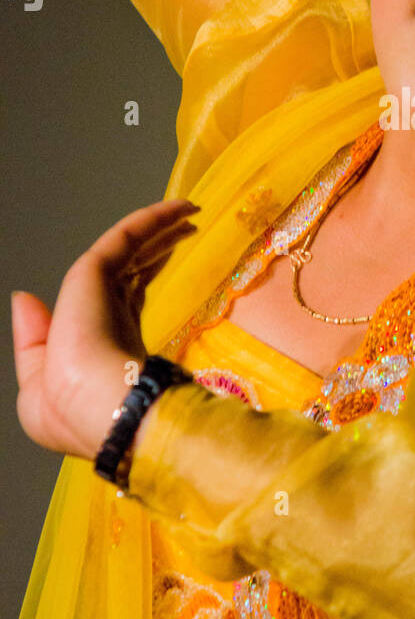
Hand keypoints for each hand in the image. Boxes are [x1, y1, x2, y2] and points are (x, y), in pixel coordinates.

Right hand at [11, 198, 199, 460]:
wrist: (96, 408)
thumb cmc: (78, 411)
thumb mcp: (50, 382)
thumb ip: (39, 342)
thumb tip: (20, 299)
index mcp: (93, 334)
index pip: (123, 290)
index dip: (144, 267)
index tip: (167, 253)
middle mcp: (96, 306)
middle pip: (131, 263)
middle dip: (155, 243)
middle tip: (183, 226)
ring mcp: (93, 287)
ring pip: (131, 243)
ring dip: (159, 224)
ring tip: (189, 211)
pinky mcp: (91, 272)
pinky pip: (128, 235)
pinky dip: (153, 218)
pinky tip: (181, 208)